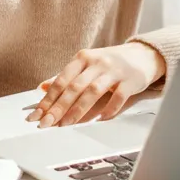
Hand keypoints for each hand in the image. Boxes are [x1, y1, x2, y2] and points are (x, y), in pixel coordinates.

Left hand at [27, 42, 165, 127]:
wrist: (143, 55)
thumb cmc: (110, 63)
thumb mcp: (87, 65)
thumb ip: (66, 77)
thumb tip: (43, 87)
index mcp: (82, 58)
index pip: (61, 81)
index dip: (48, 99)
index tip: (37, 115)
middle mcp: (96, 62)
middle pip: (74, 87)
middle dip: (58, 107)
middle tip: (46, 124)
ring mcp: (114, 70)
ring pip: (93, 91)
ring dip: (78, 110)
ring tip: (67, 124)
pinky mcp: (131, 80)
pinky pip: (118, 96)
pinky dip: (109, 109)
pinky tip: (100, 120)